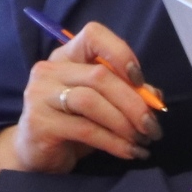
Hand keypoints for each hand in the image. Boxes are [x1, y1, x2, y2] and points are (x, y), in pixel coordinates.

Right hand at [0, 21, 161, 178]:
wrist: (36, 157)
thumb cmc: (72, 126)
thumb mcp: (102, 106)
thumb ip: (126, 94)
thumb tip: (155, 96)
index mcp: (66, 57)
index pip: (93, 34)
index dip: (120, 52)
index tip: (139, 81)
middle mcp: (49, 70)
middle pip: (99, 75)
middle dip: (133, 102)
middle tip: (153, 127)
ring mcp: (40, 95)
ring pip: (91, 101)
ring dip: (124, 123)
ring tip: (142, 141)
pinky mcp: (39, 123)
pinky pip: (85, 129)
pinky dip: (113, 142)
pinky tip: (129, 152)